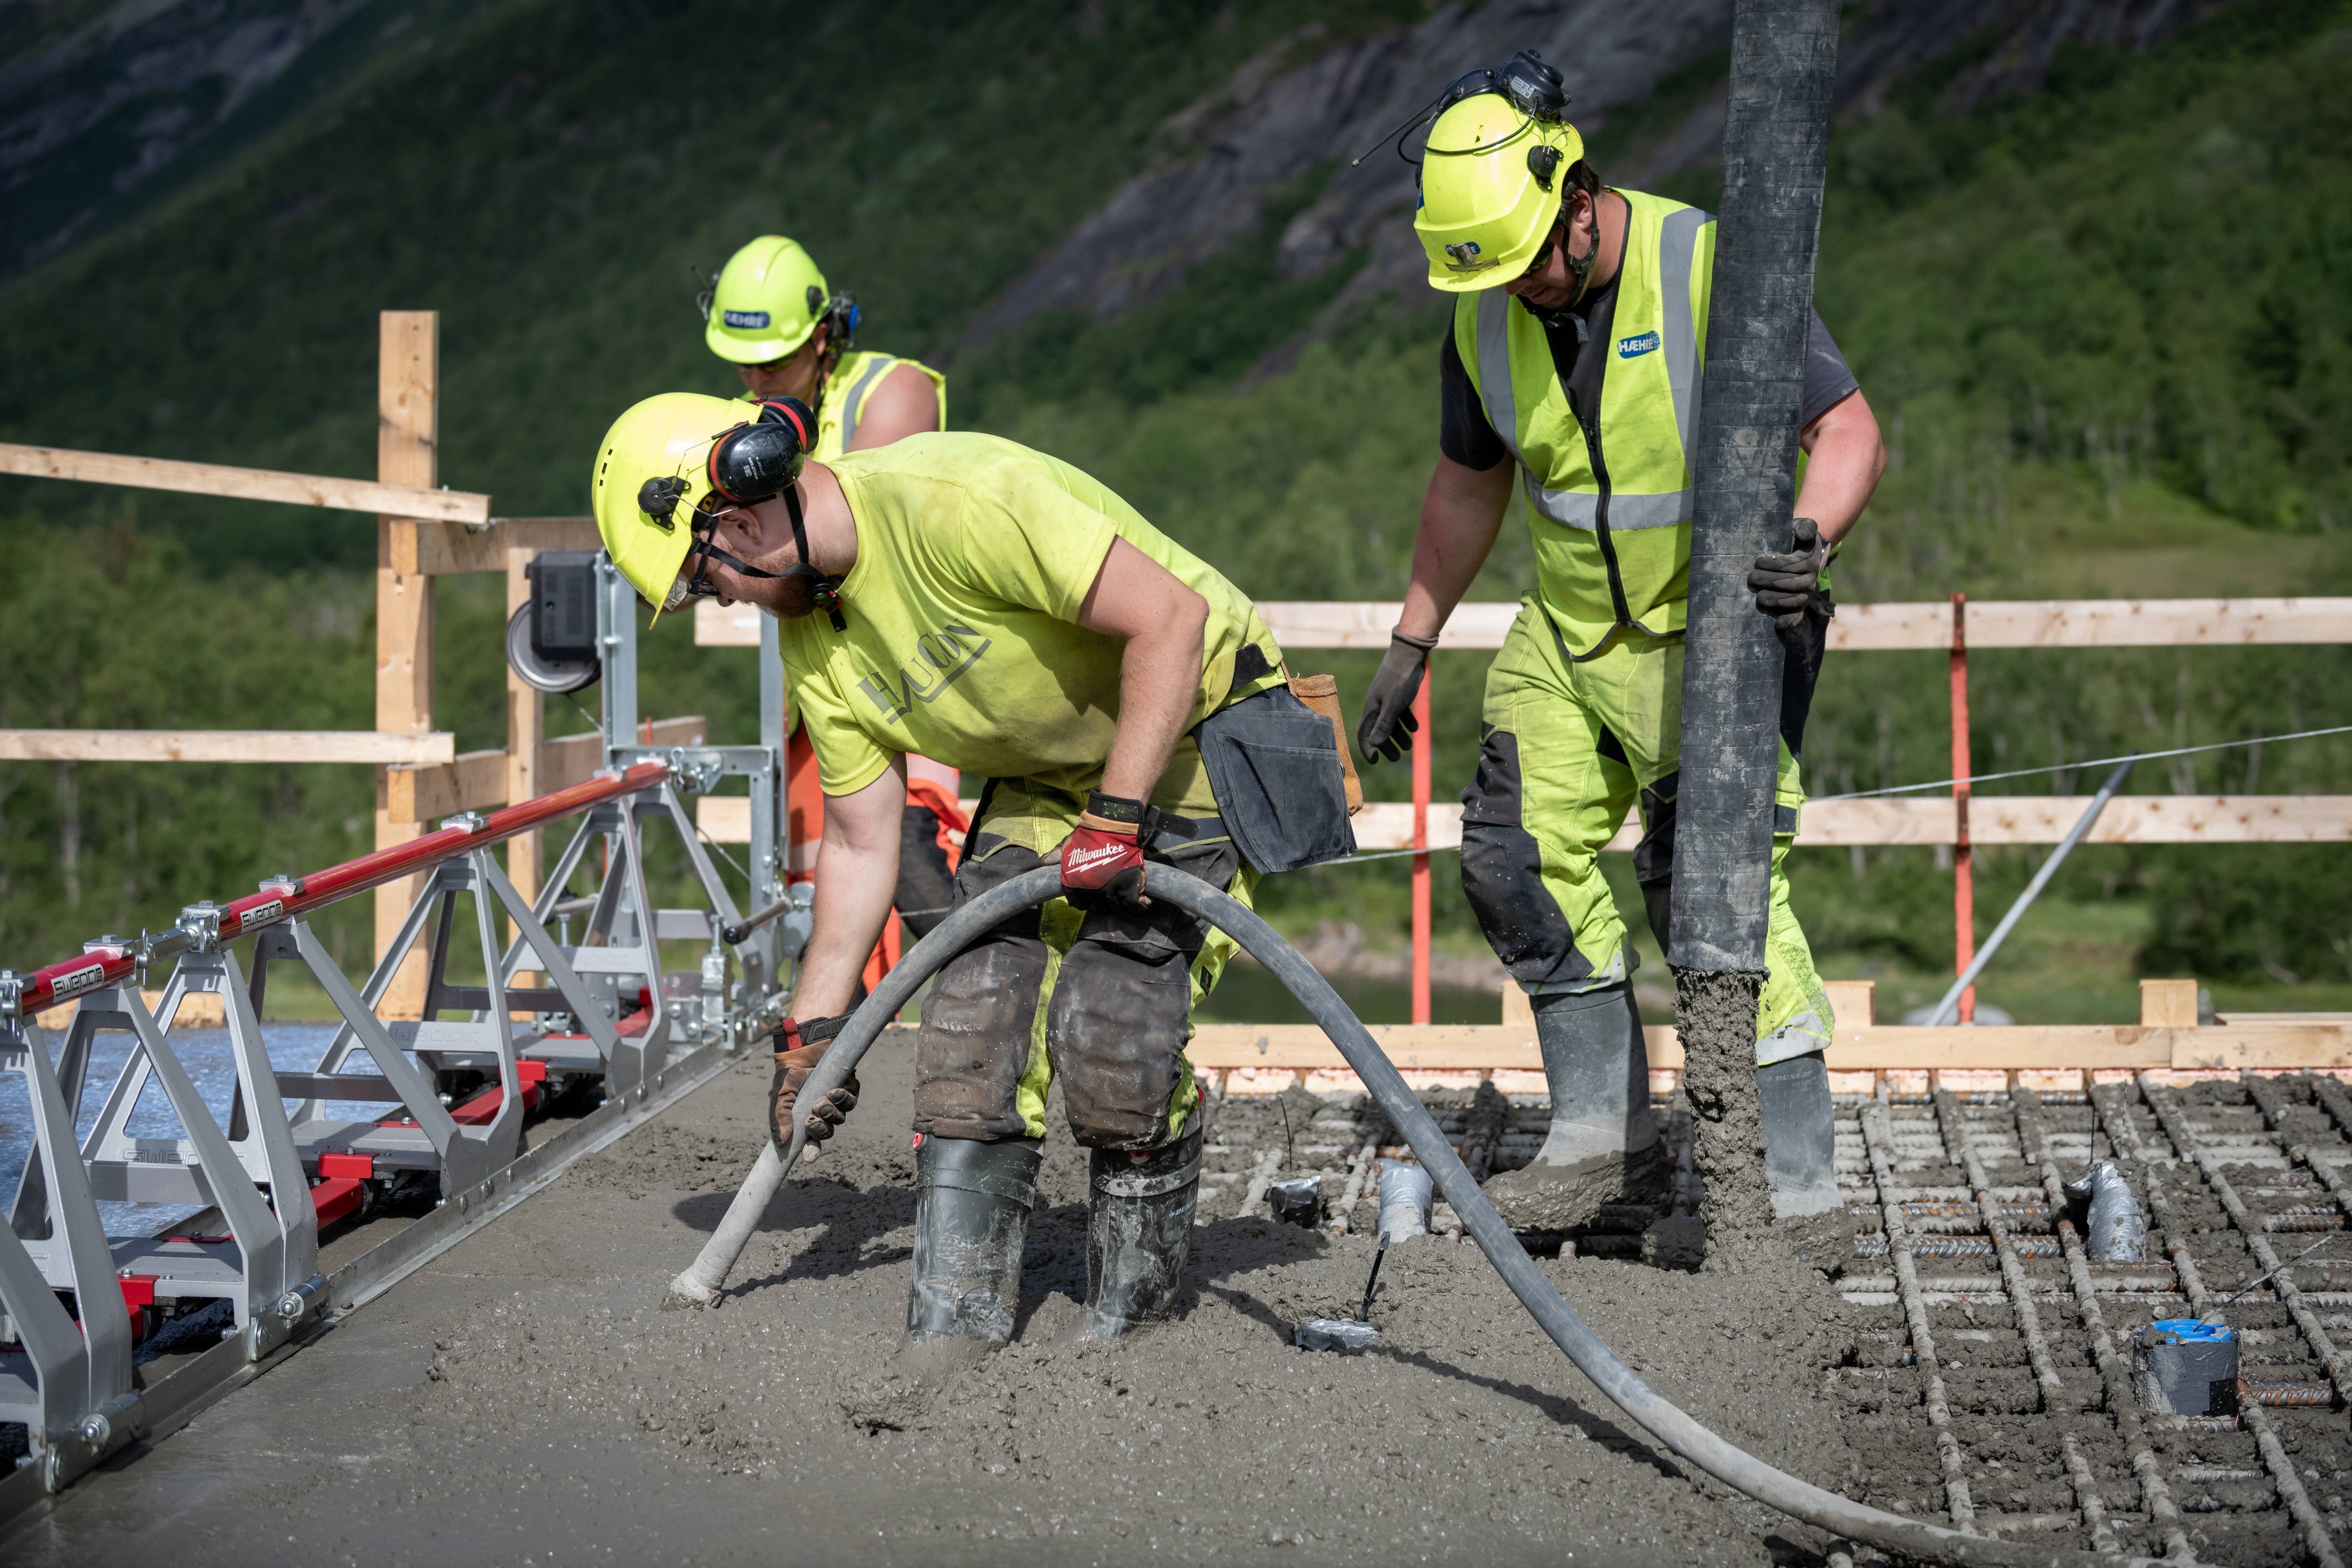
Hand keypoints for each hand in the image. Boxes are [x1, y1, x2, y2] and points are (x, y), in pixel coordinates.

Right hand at [770, 1014, 857, 1149]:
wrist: (803, 1046)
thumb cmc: (790, 1072)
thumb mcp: (779, 1095)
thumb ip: (780, 1117)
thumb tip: (782, 1142)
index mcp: (805, 1117)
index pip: (811, 1140)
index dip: (812, 1150)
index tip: (809, 1159)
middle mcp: (822, 1111)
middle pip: (828, 1131)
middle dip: (821, 1130)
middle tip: (812, 1121)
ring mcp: (836, 1099)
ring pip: (841, 1117)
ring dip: (831, 1113)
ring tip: (821, 1103)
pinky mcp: (848, 1085)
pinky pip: (851, 1099)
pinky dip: (843, 1098)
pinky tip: (834, 1091)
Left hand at [1060, 796, 1148, 910]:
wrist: (1111, 826)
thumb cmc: (1088, 835)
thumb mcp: (1068, 846)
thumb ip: (1056, 855)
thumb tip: (1043, 862)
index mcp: (1075, 885)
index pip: (1079, 904)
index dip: (1087, 901)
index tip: (1093, 897)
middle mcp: (1092, 892)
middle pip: (1100, 906)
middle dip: (1105, 902)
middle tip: (1112, 894)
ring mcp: (1111, 892)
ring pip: (1117, 907)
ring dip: (1121, 904)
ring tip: (1126, 897)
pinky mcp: (1129, 888)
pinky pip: (1135, 904)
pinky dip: (1141, 904)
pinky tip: (1144, 901)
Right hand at [1356, 630, 1436, 763]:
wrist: (1409, 653)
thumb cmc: (1400, 679)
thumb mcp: (1394, 704)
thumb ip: (1385, 724)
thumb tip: (1374, 744)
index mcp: (1372, 709)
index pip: (1364, 733)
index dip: (1368, 748)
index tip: (1375, 761)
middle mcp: (1377, 705)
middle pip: (1378, 730)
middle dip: (1386, 745)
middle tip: (1396, 758)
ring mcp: (1387, 699)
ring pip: (1390, 721)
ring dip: (1399, 735)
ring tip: (1410, 745)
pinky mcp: (1398, 693)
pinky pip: (1400, 712)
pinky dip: (1407, 721)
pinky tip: (1415, 727)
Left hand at [1748, 516, 1829, 633]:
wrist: (1799, 550)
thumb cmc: (1795, 537)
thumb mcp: (1801, 527)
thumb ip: (1806, 527)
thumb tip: (1804, 533)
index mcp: (1810, 560)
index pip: (1793, 565)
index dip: (1775, 564)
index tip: (1758, 561)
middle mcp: (1811, 578)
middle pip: (1791, 584)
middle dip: (1770, 581)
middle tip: (1751, 578)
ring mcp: (1806, 593)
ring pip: (1794, 600)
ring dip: (1775, 600)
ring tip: (1759, 598)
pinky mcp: (1800, 604)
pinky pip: (1798, 614)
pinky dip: (1790, 620)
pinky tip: (1778, 625)